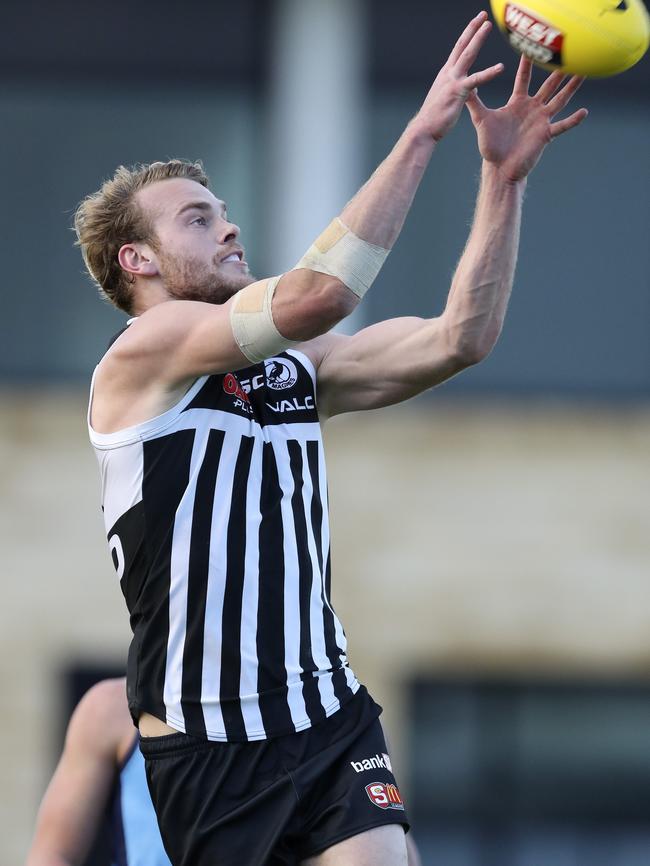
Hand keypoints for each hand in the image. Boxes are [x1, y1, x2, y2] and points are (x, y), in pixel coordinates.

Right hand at [414, 11, 504, 141]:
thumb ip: (461, 89)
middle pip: (462, 45)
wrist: (424, 130)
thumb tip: (472, 87)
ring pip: (467, 55)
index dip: (467, 34)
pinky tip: (501, 67)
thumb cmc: (435, 118)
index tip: (476, 22)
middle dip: (472, 28)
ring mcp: (453, 81)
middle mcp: (448, 73)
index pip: (458, 49)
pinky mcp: (458, 92)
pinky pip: (476, 80)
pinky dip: (489, 73)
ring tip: (488, 25)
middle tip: (483, 15)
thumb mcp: (449, 99)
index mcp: (446, 74)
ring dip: (478, 39)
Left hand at [466, 55, 588, 181]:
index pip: (524, 78)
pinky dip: (573, 120)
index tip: (532, 46)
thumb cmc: (490, 146)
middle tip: (569, 54)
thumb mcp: (481, 120)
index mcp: (518, 102)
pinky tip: (584, 112)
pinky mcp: (545, 135)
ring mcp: (541, 121)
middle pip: (548, 85)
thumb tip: (464, 84)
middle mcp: (532, 108)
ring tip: (584, 73)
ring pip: (560, 100)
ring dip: (571, 87)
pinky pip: (562, 126)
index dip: (527, 63)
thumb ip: (474, 102)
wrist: (499, 168)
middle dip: (558, 71)